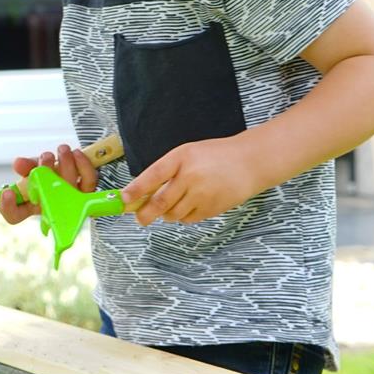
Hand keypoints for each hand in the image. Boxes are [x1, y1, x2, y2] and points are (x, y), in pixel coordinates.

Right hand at [0, 144, 98, 224]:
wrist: (72, 170)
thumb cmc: (49, 173)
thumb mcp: (33, 168)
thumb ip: (26, 166)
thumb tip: (19, 163)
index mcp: (31, 204)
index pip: (15, 215)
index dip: (8, 207)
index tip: (8, 192)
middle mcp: (49, 207)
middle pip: (46, 199)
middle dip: (46, 174)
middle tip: (46, 157)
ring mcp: (69, 202)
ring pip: (69, 187)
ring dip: (66, 165)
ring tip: (62, 150)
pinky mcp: (87, 192)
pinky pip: (88, 181)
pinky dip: (83, 165)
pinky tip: (76, 153)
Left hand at [121, 135, 259, 226]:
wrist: (251, 161)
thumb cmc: (214, 156)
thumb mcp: (187, 154)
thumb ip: (166, 171)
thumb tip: (141, 193)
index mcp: (181, 158)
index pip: (153, 176)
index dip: (136, 190)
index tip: (123, 200)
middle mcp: (191, 176)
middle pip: (160, 202)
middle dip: (145, 214)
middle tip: (139, 219)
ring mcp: (202, 194)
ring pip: (173, 214)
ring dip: (167, 214)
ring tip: (175, 203)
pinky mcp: (212, 208)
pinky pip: (189, 219)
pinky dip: (185, 216)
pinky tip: (193, 203)